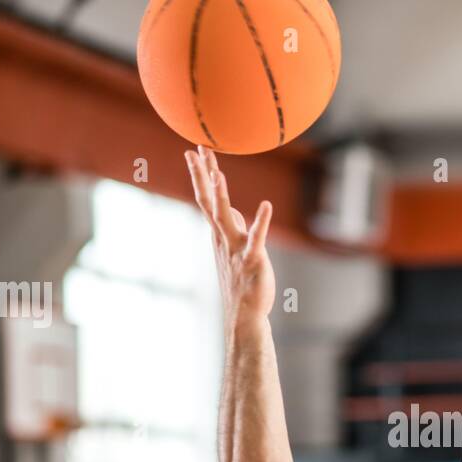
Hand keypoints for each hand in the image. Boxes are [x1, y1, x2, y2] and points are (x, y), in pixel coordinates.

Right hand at [185, 145, 275, 319]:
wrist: (244, 313)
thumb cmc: (241, 280)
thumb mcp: (235, 247)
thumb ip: (234, 227)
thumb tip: (234, 210)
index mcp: (219, 233)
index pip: (206, 198)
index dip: (201, 174)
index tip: (194, 151)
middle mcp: (223, 237)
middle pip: (209, 201)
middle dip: (203, 175)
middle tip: (196, 148)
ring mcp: (236, 248)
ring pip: (225, 217)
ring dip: (221, 195)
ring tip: (219, 172)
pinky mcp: (253, 260)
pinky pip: (257, 238)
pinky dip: (261, 222)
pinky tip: (267, 205)